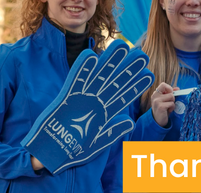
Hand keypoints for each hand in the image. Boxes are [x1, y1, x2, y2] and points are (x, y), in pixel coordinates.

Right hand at [21, 39, 153, 173]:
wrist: (51, 154)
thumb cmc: (74, 150)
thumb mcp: (99, 142)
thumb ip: (114, 131)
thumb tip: (130, 122)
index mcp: (105, 112)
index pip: (124, 96)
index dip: (137, 86)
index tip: (150, 75)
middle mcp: (96, 102)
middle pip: (115, 82)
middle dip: (128, 69)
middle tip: (142, 55)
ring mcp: (82, 98)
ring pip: (99, 76)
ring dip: (110, 61)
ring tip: (123, 46)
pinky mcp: (67, 97)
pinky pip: (75, 81)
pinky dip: (82, 69)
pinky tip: (92, 55)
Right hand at [150, 83, 177, 126]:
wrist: (158, 121)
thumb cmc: (163, 109)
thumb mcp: (166, 100)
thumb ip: (170, 93)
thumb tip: (177, 88)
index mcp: (156, 93)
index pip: (163, 84)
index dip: (169, 88)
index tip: (170, 94)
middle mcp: (155, 96)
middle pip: (169, 90)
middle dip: (172, 96)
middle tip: (169, 102)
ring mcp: (157, 101)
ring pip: (171, 97)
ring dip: (172, 103)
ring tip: (169, 107)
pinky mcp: (161, 107)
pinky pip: (172, 103)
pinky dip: (172, 107)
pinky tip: (168, 111)